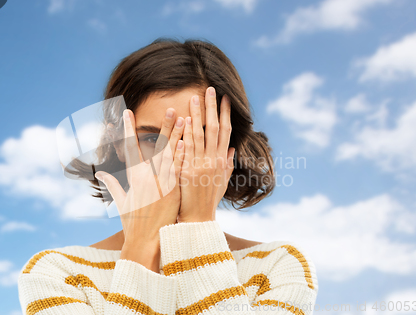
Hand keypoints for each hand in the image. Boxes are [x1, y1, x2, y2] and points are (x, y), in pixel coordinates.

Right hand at [95, 108, 184, 271]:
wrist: (146, 242)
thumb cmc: (133, 223)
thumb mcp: (121, 202)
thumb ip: (112, 185)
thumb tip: (100, 173)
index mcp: (133, 178)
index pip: (131, 147)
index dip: (129, 129)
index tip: (128, 113)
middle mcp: (148, 177)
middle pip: (158, 146)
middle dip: (164, 126)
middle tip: (170, 108)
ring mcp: (162, 184)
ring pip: (172, 154)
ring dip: (179, 136)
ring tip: (186, 118)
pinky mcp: (174, 191)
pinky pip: (180, 169)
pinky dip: (183, 155)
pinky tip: (188, 142)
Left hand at [177, 87, 234, 222]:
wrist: (198, 219)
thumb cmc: (208, 200)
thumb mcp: (221, 181)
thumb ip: (226, 164)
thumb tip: (231, 149)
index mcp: (221, 160)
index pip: (225, 132)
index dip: (225, 114)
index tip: (224, 98)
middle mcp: (213, 161)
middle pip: (214, 129)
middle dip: (212, 108)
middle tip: (210, 89)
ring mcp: (201, 166)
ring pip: (200, 136)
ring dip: (198, 115)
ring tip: (194, 98)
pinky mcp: (188, 173)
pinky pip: (187, 150)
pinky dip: (187, 136)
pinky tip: (185, 121)